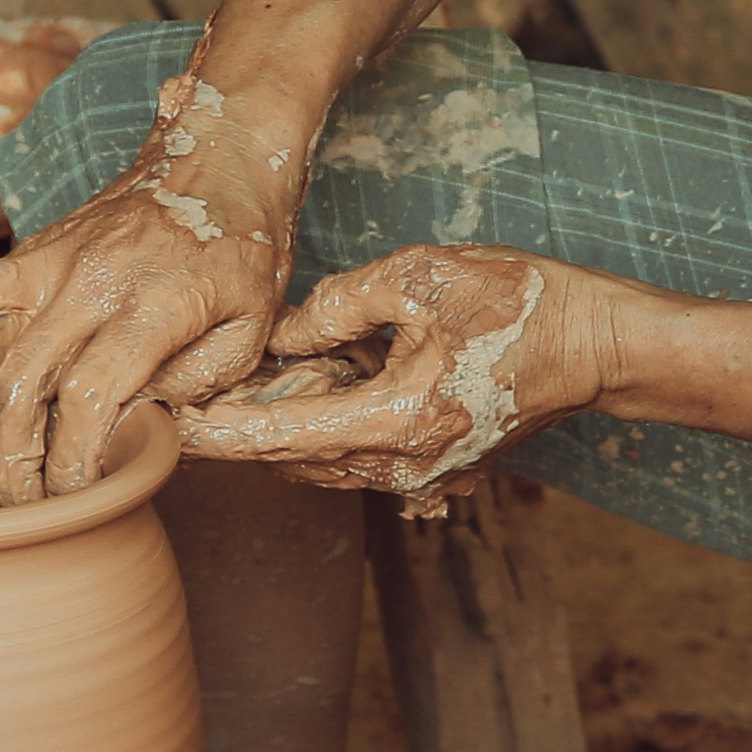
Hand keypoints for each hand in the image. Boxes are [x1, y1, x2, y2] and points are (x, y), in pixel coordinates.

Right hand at [0, 73, 300, 503]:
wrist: (221, 150)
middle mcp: (89, 281)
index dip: (68, 463)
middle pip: (17, 382)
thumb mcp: (255, 324)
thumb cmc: (244, 241)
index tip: (70, 499)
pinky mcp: (33, 248)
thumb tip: (142, 422)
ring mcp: (50, 259)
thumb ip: (200, 382)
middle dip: (8, 458)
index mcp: (153, 306)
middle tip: (18, 500)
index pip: (86, 401)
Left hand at [170, 243, 616, 508]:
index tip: (155, 419)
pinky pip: (352, 455)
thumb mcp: (422, 277)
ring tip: (243, 378)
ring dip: (280, 423)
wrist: (596, 346)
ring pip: (317, 459)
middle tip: (182, 386)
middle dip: (236, 425)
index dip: (209, 430)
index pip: (273, 438)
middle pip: (286, 457)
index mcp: (393, 423)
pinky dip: (320, 425)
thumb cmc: (520, 304)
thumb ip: (340, 304)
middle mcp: (399, 467)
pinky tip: (311, 381)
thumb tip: (285, 334)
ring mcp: (417, 475)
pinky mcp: (429, 467)